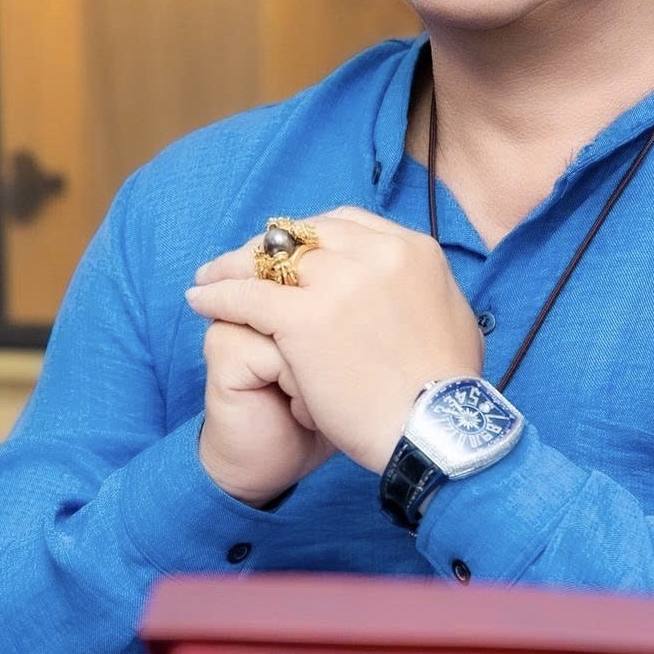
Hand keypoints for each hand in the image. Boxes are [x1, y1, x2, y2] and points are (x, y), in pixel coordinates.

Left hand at [185, 207, 483, 472]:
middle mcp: (375, 254)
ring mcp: (338, 283)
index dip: (309, 238)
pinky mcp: (303, 318)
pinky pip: (246, 295)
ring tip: (209, 278)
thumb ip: (425, 289)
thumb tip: (409, 285)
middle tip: (241, 261)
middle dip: (267, 248)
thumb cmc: (448, 391)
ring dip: (233, 266)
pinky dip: (218, 295)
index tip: (290, 253)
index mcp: (411, 249)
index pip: (345, 223)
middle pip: (303, 235)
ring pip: (268, 260)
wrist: (437, 430)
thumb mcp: (454, 317)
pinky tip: (200, 300)